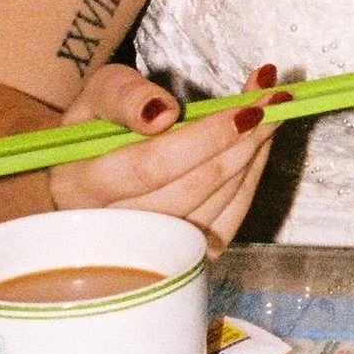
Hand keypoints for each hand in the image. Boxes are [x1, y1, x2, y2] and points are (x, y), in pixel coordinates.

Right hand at [44, 62, 277, 251]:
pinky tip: (257, 148)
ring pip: (213, 209)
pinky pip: (224, 224)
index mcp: (79, 188)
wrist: (86, 176)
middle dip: (240, 143)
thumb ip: (125, 96)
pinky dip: (249, 183)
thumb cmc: (94, 132)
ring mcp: (147, 250)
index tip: (246, 108)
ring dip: (251, 159)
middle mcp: (109, 229)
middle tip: (274, 101)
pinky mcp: (178, 256)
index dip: (204, 138)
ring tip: (271, 115)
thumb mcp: (97, 96)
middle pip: (189, 190)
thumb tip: (164, 114)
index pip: (150, 167)